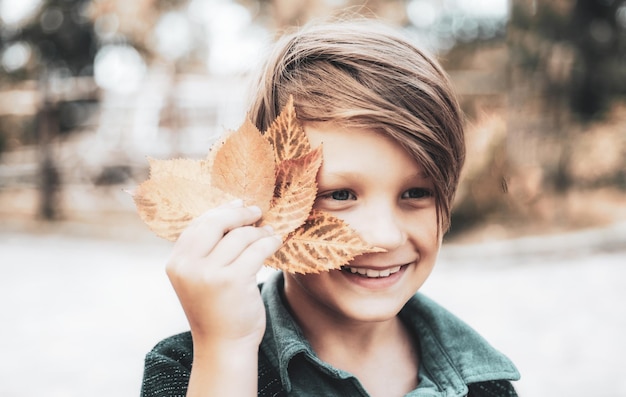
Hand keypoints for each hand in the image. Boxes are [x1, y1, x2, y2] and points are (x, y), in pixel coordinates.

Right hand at [166, 199, 281, 348]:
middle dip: (240, 214)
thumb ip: (206, 250)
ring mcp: (209, 274)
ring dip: (259, 231)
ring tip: (269, 232)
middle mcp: (188, 266)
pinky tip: (276, 242)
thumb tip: (231, 210)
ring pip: (240, 236)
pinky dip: (269, 242)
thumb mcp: (200, 277)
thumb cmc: (217, 309)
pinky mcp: (233, 281)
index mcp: (176, 263)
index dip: (220, 211)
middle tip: (257, 211)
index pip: (198, 225)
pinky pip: (256, 249)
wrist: (224, 346)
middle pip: (216, 223)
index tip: (238, 204)